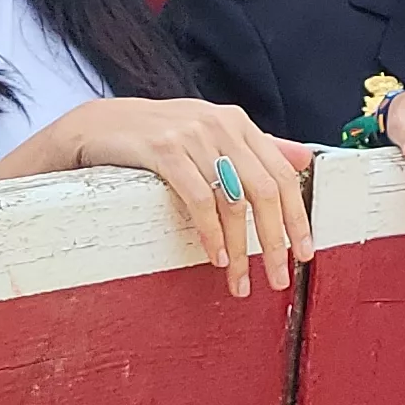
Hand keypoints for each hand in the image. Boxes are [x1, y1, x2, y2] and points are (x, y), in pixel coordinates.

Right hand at [34, 96, 315, 296]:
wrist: (99, 124)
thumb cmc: (158, 136)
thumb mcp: (210, 134)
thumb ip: (256, 146)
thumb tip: (305, 158)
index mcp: (238, 123)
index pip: (283, 173)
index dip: (297, 216)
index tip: (304, 254)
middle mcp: (220, 125)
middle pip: (264, 190)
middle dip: (274, 241)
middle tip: (277, 279)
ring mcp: (192, 135)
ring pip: (232, 200)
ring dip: (239, 248)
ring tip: (239, 281)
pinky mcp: (163, 149)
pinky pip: (198, 198)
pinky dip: (210, 232)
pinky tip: (214, 257)